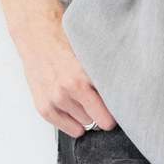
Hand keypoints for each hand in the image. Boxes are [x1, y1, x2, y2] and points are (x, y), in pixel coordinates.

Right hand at [15, 15, 117, 136]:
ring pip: (84, 124)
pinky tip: (73, 109)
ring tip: (81, 97)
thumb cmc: (64, 41)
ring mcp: (55, 100)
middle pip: (100, 121)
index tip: (121, 107)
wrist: (37, 35)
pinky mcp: (43, 107)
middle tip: (100, 99)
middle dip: (102, 112)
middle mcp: (68, 90)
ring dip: (85, 115)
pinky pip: (66, 128)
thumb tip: (126, 90)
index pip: (110, 110)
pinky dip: (72, 123)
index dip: (118, 109)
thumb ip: (105, 74)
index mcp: (83, 77)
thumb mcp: (91, 54)